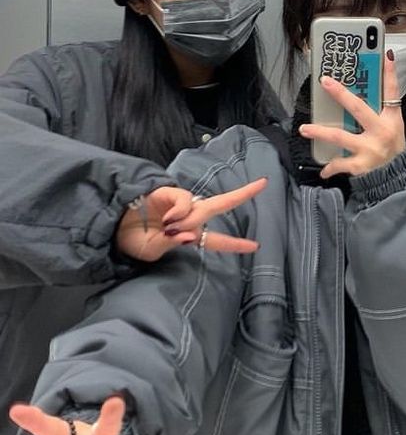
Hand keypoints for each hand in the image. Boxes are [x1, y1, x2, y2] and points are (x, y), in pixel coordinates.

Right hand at [116, 178, 267, 260]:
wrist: (111, 226)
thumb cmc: (132, 240)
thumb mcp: (153, 251)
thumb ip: (173, 244)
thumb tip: (189, 235)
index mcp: (188, 235)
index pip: (217, 241)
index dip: (235, 244)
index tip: (255, 246)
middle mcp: (189, 217)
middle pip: (222, 205)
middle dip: (242, 195)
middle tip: (264, 183)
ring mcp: (180, 204)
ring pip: (203, 207)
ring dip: (191, 219)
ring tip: (168, 228)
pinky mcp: (168, 193)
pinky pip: (185, 200)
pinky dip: (181, 210)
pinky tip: (168, 219)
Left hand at [299, 53, 405, 177]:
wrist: (397, 178)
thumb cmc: (392, 149)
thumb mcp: (393, 127)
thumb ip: (380, 110)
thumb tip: (361, 92)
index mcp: (391, 120)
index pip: (392, 92)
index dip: (389, 74)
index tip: (385, 56)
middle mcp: (381, 132)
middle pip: (358, 108)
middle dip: (340, 94)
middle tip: (324, 82)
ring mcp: (370, 149)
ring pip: (339, 136)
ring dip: (320, 132)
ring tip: (304, 128)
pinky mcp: (361, 166)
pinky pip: (339, 164)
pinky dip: (330, 167)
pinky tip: (323, 170)